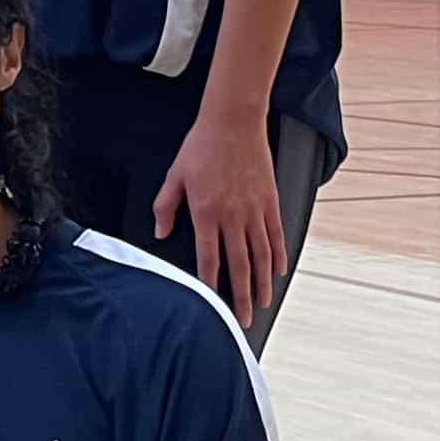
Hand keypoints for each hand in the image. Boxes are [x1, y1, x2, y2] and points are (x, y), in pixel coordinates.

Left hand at [153, 102, 285, 328]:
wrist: (234, 121)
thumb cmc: (202, 146)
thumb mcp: (174, 176)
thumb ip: (165, 207)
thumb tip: (160, 232)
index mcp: (206, 213)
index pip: (209, 258)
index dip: (211, 284)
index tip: (213, 305)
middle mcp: (233, 216)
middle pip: (240, 265)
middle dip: (242, 296)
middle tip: (244, 319)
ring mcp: (254, 210)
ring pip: (262, 255)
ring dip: (263, 282)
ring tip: (264, 302)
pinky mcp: (270, 201)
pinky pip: (276, 234)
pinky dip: (279, 255)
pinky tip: (279, 270)